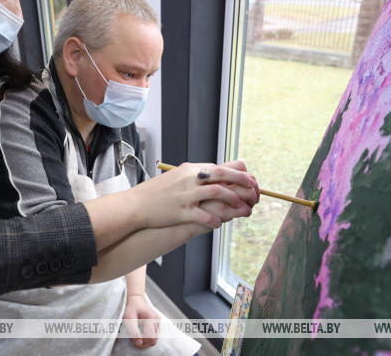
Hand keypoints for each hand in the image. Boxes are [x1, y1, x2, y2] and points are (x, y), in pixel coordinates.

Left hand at [123, 295, 159, 348]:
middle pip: (154, 340)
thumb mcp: (129, 319)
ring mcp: (158, 321)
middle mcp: (157, 320)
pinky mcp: (157, 323)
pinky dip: (148, 337)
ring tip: (136, 336)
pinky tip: (140, 333)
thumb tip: (139, 343)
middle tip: (134, 340)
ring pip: (155, 339)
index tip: (132, 341)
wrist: (136, 300)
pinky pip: (154, 335)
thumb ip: (134, 331)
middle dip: (144, 343)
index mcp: (151, 318)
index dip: (141, 342)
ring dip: (145, 341)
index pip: (150, 338)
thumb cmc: (131, 309)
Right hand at [128, 161, 259, 229]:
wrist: (136, 205)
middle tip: (254, 189)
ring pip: (216, 192)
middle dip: (242, 181)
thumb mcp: (178, 177)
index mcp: (191, 169)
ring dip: (232, 200)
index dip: (238, 173)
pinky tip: (219, 224)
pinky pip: (203, 215)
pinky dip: (214, 220)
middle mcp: (190, 179)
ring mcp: (186, 194)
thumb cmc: (158, 193)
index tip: (249, 180)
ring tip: (241, 208)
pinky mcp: (181, 211)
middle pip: (222, 174)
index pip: (220, 166)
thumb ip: (197, 175)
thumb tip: (216, 174)